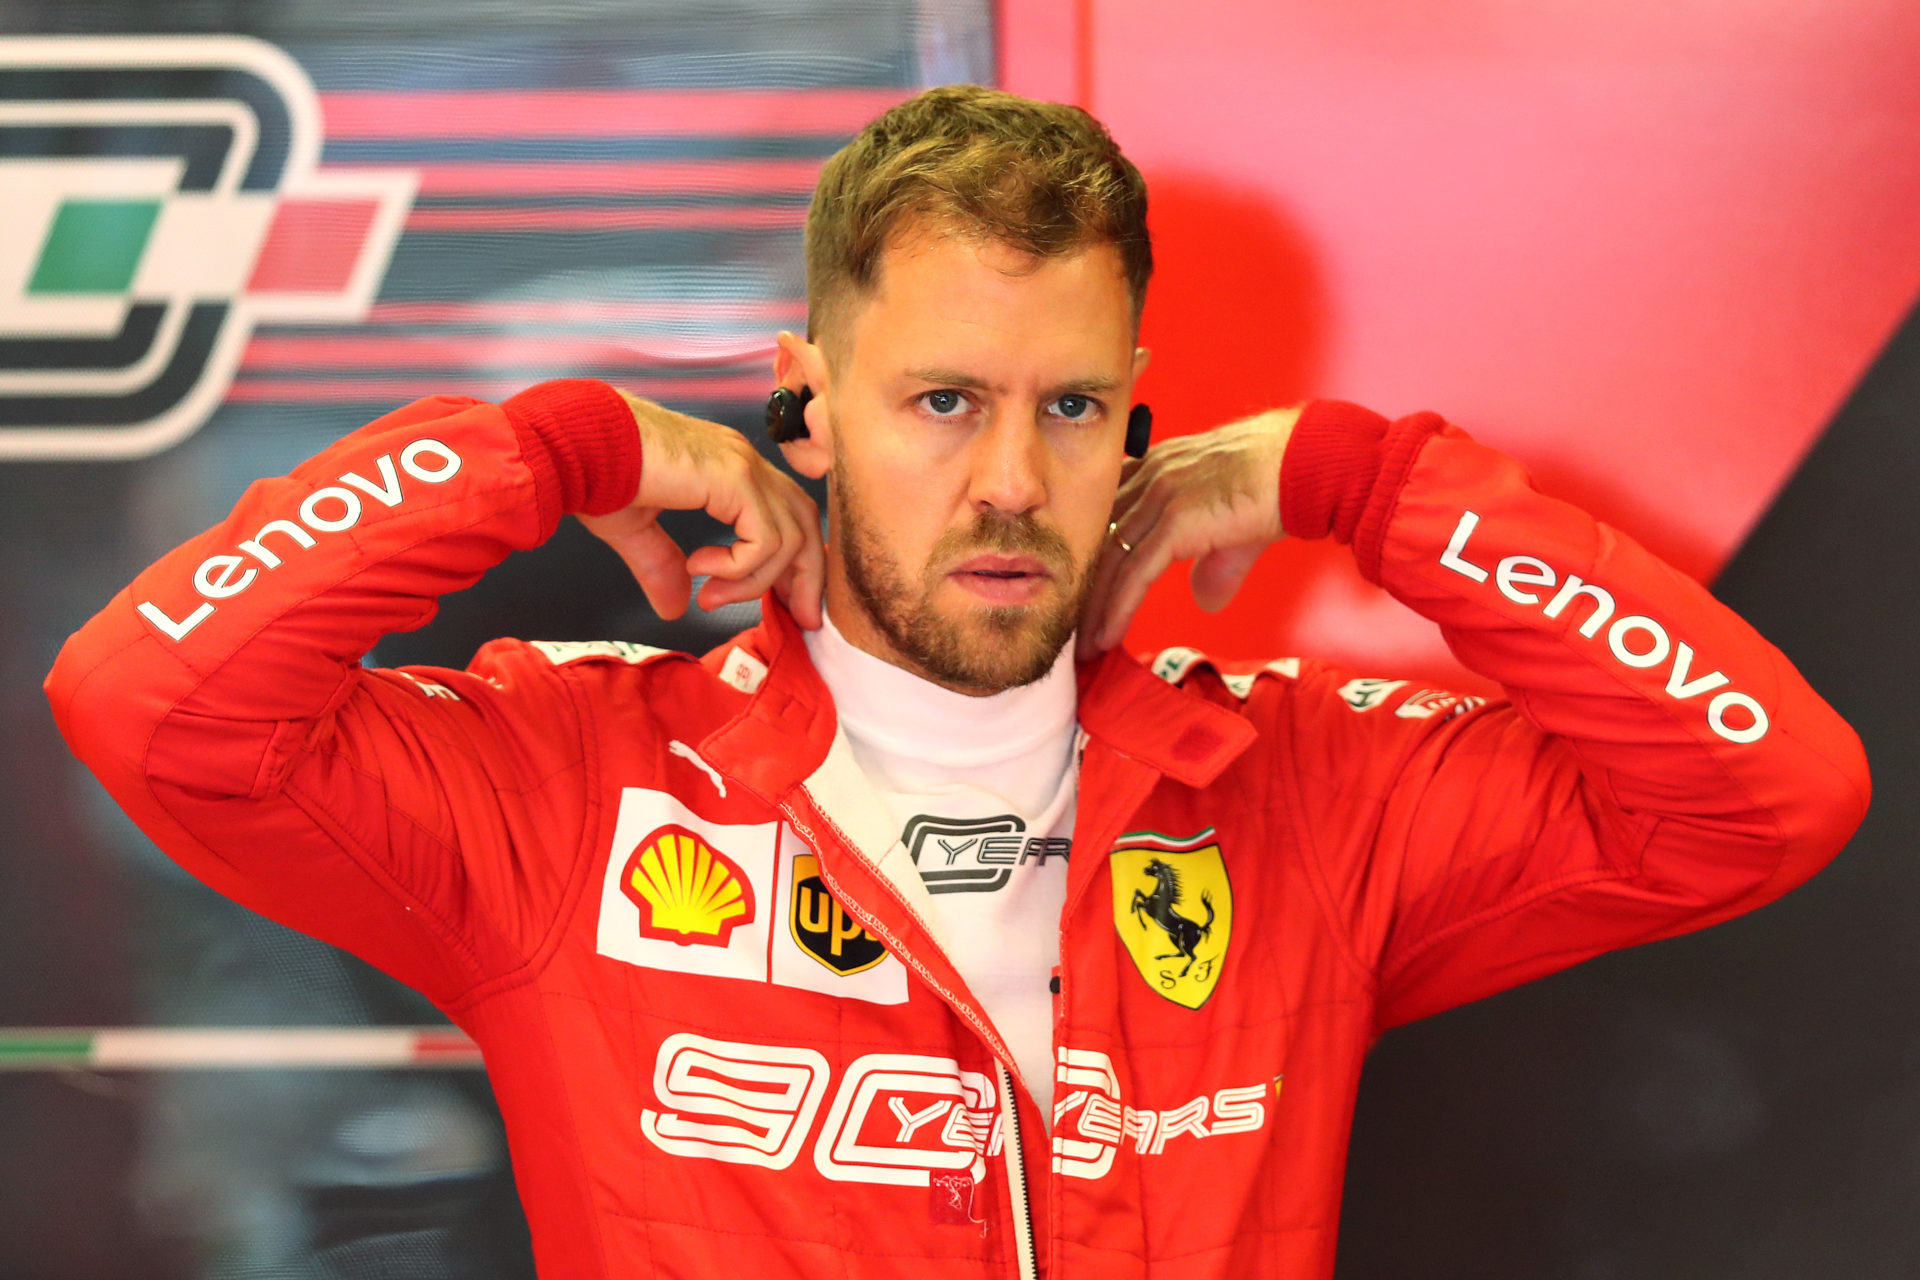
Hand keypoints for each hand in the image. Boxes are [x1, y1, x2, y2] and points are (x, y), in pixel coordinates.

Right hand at [580, 391, 823, 627]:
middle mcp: (743, 462)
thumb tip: (674, 607)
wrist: (577, 445)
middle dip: (808, 576)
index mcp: (728, 468)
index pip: (787, 514)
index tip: (790, 603)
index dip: (797, 561)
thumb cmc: (597, 472)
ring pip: (789, 538)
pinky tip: (698, 566)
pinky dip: (739, 567)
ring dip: (755, 581)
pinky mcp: (733, 477)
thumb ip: (662, 565)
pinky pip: (765, 539)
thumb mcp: (637, 530)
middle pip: (805, 522)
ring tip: (712, 596)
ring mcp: (742, 466)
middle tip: (800, 618)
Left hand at [1078, 406, 1301, 656]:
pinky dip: (1116, 610)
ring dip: (1092, 609)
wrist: (1305, 464)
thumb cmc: (1279, 483)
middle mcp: (1149, 477)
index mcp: (1156, 467)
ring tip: (1081, 645)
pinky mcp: (1175, 522)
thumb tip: (1204, 600)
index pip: (1108, 517)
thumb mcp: (1233, 527)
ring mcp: (1159, 497)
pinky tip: (1106, 638)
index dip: (1093, 558)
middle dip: (1082, 587)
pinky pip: (1134, 574)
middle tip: (1069, 624)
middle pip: (1099, 540)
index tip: (1082, 593)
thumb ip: (1212, 562)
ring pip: (1110, 561)